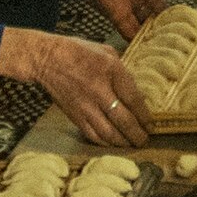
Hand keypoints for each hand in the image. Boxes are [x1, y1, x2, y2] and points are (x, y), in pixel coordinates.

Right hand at [0, 26, 148, 145]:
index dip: (145, 115)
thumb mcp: (106, 51)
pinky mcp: (74, 115)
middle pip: (124, 120)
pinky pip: (92, 135)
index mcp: (111, 70)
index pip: (134, 99)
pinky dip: (104, 142)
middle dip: (137, 134)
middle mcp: (99, 90)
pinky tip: (112, 143)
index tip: (150, 123)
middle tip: (144, 140)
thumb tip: (134, 90)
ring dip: (123, 142)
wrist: (46, 58)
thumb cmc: (77, 51)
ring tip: (131, 145)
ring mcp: (85, 105)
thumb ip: (122, 70)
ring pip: (108, 132)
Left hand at [46, 0, 176, 36]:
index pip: (160, 2)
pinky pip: (129, 31)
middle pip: (152, 17)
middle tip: (174, 39)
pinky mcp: (116, 17)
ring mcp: (127, 8)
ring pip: (142, 25)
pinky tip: (148, 47)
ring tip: (164, 46)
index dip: (169, 12)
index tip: (181, 23)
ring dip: (151, 35)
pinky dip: (137, 39)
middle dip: (161, 27)